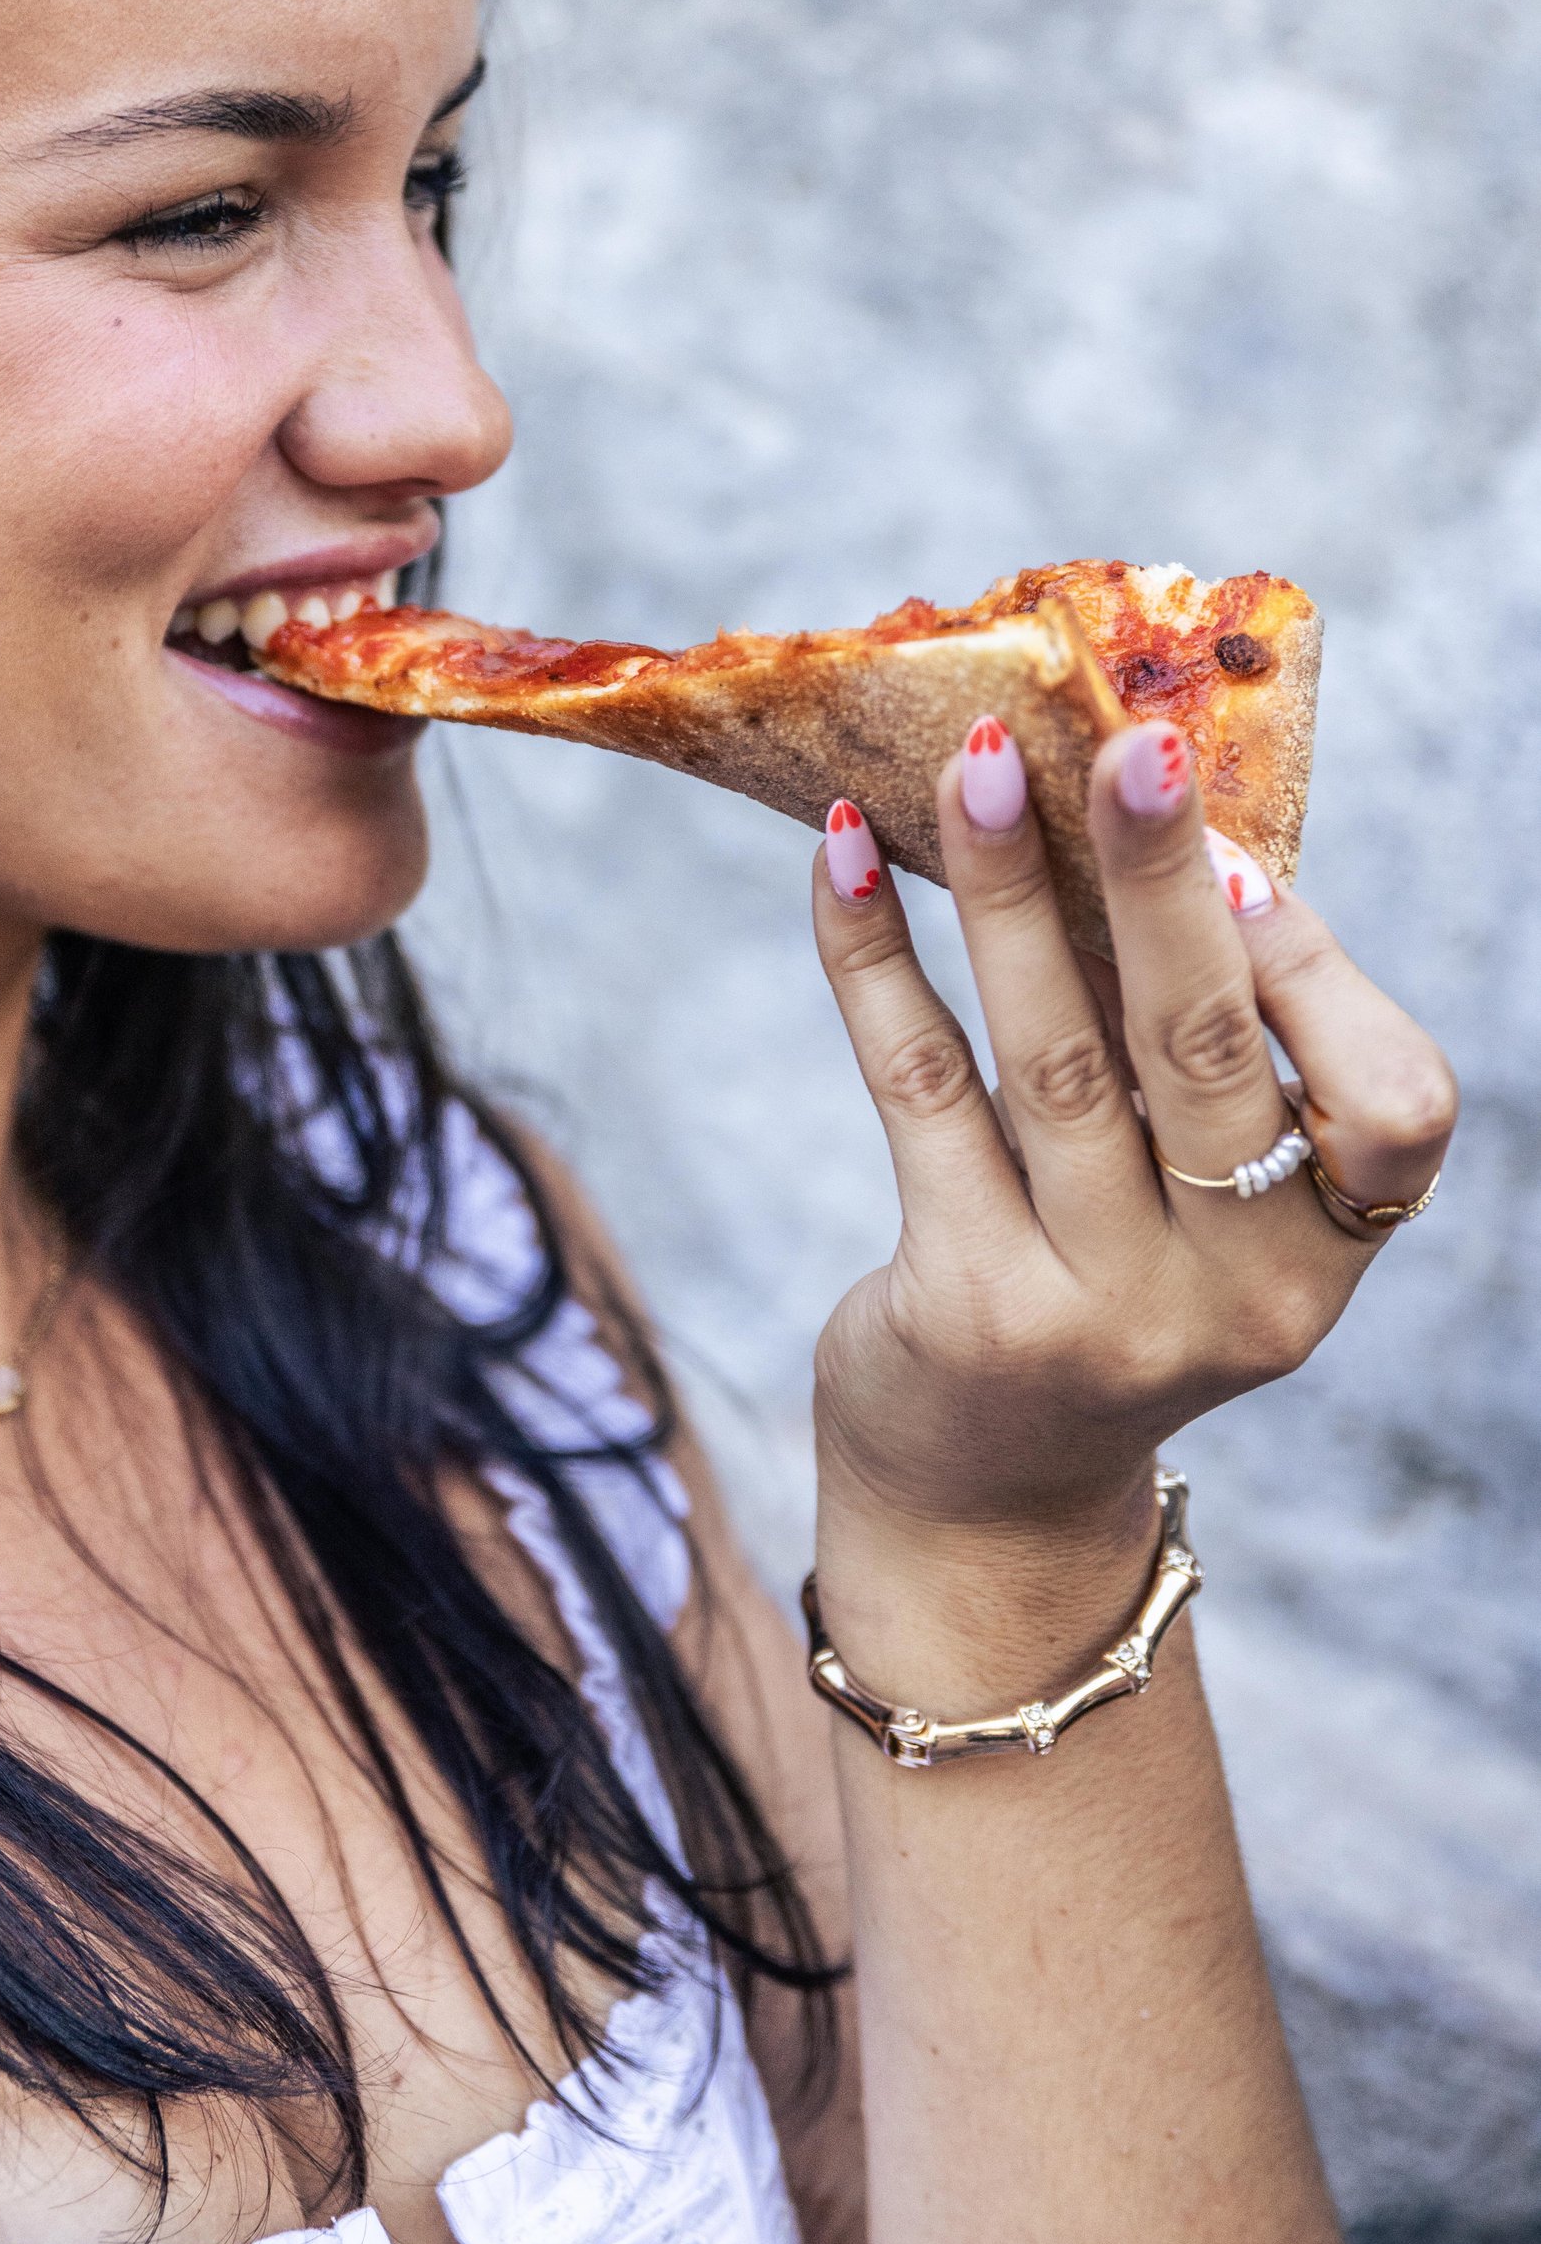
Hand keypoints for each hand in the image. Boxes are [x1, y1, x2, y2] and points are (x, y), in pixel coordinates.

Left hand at [805, 719, 1456, 1596]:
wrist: (985, 1500)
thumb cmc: (1104, 1285)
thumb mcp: (1197, 1201)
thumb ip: (1204, 1049)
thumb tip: (1157, 820)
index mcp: (1324, 1251)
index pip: (1396, 1107)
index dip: (1319, 970)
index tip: (1238, 852)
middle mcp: (1233, 1294)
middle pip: (1208, 1051)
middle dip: (1161, 881)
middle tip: (1125, 743)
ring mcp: (1098, 1309)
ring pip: (1053, 1058)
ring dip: (1005, 892)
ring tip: (968, 765)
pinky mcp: (967, 1304)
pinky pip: (920, 1091)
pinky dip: (877, 961)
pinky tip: (847, 862)